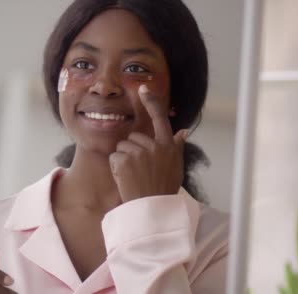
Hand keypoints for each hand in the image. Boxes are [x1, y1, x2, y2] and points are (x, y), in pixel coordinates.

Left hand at [109, 84, 187, 202]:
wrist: (152, 208)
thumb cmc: (164, 189)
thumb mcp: (175, 167)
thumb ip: (176, 147)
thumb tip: (183, 130)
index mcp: (167, 146)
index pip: (160, 118)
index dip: (152, 102)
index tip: (144, 88)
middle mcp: (154, 146)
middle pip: (133, 137)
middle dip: (132, 149)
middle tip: (139, 169)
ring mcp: (138, 152)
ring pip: (122, 147)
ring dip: (123, 159)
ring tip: (133, 175)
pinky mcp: (124, 159)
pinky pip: (114, 157)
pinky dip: (116, 167)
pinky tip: (125, 178)